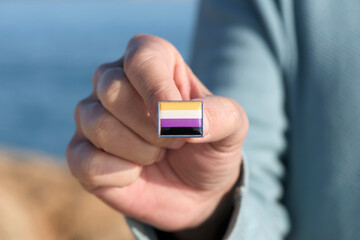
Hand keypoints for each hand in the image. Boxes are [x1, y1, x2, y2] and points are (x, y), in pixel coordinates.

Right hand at [66, 34, 247, 234]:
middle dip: (154, 128)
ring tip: (158, 154)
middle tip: (176, 141)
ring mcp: (93, 116)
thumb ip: (221, 115)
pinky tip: (135, 173)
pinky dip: (119, 174)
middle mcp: (114, 81)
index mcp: (151, 61)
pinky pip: (83, 160)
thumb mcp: (231, 128)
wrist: (195, 187)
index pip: (141, 59)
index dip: (159, 93)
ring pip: (97, 124)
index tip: (182, 124)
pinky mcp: (81, 152)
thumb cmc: (208, 146)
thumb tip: (190, 121)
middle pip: (112, 90)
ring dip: (140, 150)